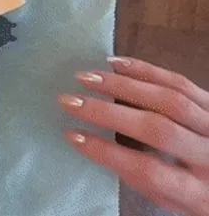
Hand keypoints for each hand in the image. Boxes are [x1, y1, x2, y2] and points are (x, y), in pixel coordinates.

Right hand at [60, 57, 208, 215]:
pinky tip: (115, 63)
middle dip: (107, 113)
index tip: (72, 136)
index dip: (107, 152)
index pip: (148, 171)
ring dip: (122, 85)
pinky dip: (145, 70)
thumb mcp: (175, 201)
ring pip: (168, 99)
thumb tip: (99, 146)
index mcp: (199, 193)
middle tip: (69, 100)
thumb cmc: (202, 196)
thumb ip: (145, 179)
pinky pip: (180, 82)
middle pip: (157, 129)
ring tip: (86, 77)